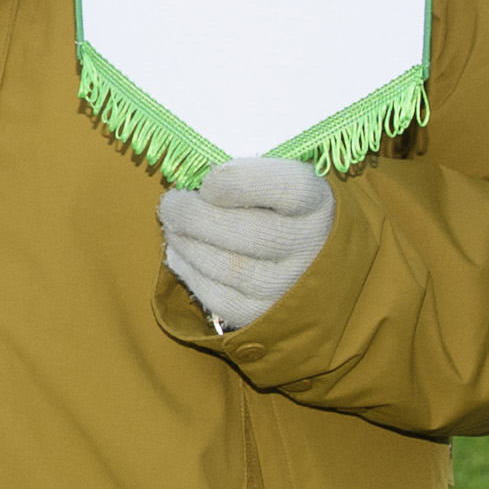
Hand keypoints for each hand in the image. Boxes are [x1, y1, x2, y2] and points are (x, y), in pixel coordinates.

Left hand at [157, 158, 332, 332]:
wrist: (313, 259)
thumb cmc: (284, 207)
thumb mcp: (279, 178)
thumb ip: (245, 175)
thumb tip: (196, 181)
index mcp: (317, 202)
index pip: (285, 189)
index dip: (236, 183)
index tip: (207, 181)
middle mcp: (310, 246)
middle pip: (247, 232)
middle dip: (195, 216)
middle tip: (171, 204)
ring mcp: (290, 285)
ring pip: (229, 267)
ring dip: (188, 245)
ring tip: (172, 228)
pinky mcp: (266, 314)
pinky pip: (221, 298)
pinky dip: (191, 275)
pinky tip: (179, 256)